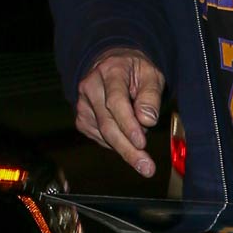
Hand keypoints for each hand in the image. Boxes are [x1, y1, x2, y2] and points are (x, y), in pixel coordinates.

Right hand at [75, 48, 167, 177]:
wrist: (112, 64)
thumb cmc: (135, 71)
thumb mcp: (151, 75)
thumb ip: (151, 96)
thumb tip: (148, 120)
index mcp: (110, 71)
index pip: (116, 101)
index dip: (128, 124)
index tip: (142, 143)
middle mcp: (91, 87)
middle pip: (107, 124)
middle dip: (128, 149)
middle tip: (146, 167)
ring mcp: (83, 104)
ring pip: (104, 135)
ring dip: (126, 148)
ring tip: (144, 154)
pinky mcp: (82, 119)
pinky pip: (100, 139)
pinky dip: (116, 144)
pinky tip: (127, 140)